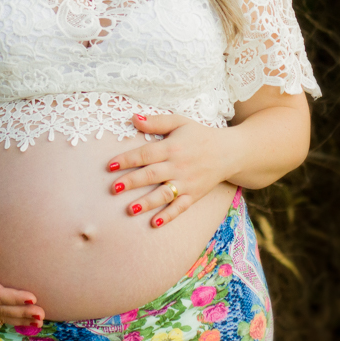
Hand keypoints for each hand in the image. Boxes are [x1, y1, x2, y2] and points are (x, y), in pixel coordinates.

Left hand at [105, 112, 235, 227]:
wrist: (229, 152)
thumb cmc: (200, 135)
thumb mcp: (179, 122)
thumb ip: (156, 121)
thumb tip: (133, 118)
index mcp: (172, 147)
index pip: (146, 154)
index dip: (127, 159)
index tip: (110, 165)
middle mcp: (178, 166)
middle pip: (151, 175)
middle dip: (132, 182)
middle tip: (113, 188)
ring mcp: (187, 182)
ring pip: (164, 194)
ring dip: (147, 202)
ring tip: (130, 209)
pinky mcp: (194, 195)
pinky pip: (180, 207)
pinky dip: (168, 215)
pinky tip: (155, 222)